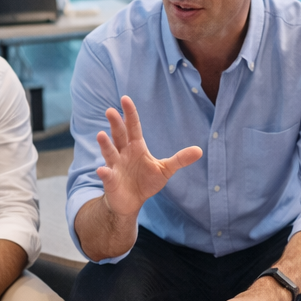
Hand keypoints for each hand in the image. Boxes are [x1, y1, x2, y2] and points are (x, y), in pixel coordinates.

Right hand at [95, 96, 202, 218]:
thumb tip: (200, 150)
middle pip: (119, 135)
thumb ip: (180, 159)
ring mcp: (115, 166)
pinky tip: (103, 170)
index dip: (130, 113)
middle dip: (115, 124)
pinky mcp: (110, 180)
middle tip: (111, 111)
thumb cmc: (147, 181)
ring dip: (105, 144)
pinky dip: (104, 173)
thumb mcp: (165, 169)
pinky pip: (107, 175)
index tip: (125, 99)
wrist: (132, 201)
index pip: (133, 126)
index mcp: (136, 146)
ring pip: (109, 152)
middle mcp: (123, 152)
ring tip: (100, 135)